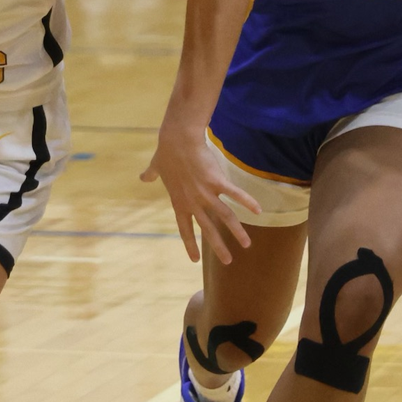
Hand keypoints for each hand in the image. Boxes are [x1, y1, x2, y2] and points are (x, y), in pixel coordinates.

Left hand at [141, 125, 258, 263]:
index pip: (184, 229)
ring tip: (246, 244)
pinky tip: (259, 211)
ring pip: (224, 217)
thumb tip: (143, 176)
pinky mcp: (216, 180)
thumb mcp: (157, 167)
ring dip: (237, 232)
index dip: (189, 245)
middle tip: (228, 262)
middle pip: (208, 229)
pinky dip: (247, 202)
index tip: (194, 260)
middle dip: (218, 247)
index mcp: (179, 202)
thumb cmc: (167, 152)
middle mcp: (193, 202)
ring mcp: (205, 192)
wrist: (178, 139)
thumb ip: (151, 174)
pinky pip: (234, 194)